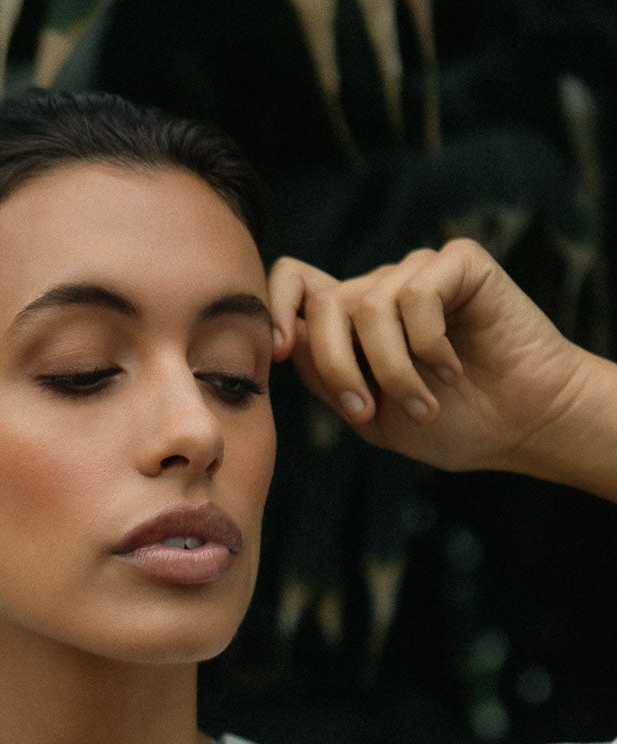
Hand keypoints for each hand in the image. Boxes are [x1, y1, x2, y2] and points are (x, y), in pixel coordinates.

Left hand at [268, 238, 590, 475]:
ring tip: (425, 404)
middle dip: (338, 366)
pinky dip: (429, 345)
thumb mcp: (368, 413)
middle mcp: (378, 289)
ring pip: (369, 306)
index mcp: (348, 322)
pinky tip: (452, 369)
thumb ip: (324, 376)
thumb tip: (290, 338)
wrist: (519, 428)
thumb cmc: (446, 425)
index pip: (292, 284)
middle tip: (366, 409)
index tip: (282, 353)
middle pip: (324, 303)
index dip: (275, 308)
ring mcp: (417, 273)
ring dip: (393, 370)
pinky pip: (417, 295)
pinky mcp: (459, 264)